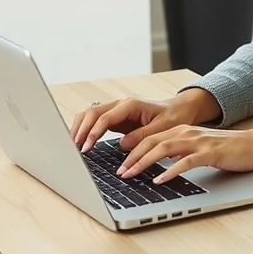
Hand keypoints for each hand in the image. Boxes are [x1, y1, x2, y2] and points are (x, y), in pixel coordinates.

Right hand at [70, 88, 219, 153]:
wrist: (179, 109)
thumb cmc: (173, 116)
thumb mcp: (162, 128)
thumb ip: (143, 136)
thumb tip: (123, 145)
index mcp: (131, 105)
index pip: (105, 117)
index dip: (93, 132)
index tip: (86, 147)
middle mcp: (121, 105)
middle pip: (92, 113)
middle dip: (80, 130)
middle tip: (73, 148)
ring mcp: (117, 110)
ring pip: (90, 115)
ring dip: (80, 128)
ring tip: (73, 146)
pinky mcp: (116, 118)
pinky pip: (96, 121)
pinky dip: (86, 129)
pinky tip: (81, 142)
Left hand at [116, 124, 252, 183]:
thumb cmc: (225, 149)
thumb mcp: (196, 147)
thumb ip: (177, 151)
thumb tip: (155, 163)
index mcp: (181, 130)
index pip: (150, 138)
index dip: (132, 150)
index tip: (118, 164)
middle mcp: (186, 132)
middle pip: (152, 142)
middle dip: (132, 157)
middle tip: (119, 173)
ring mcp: (197, 141)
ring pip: (164, 149)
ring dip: (144, 162)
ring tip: (131, 175)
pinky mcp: (209, 153)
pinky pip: (185, 161)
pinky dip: (170, 170)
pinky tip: (159, 179)